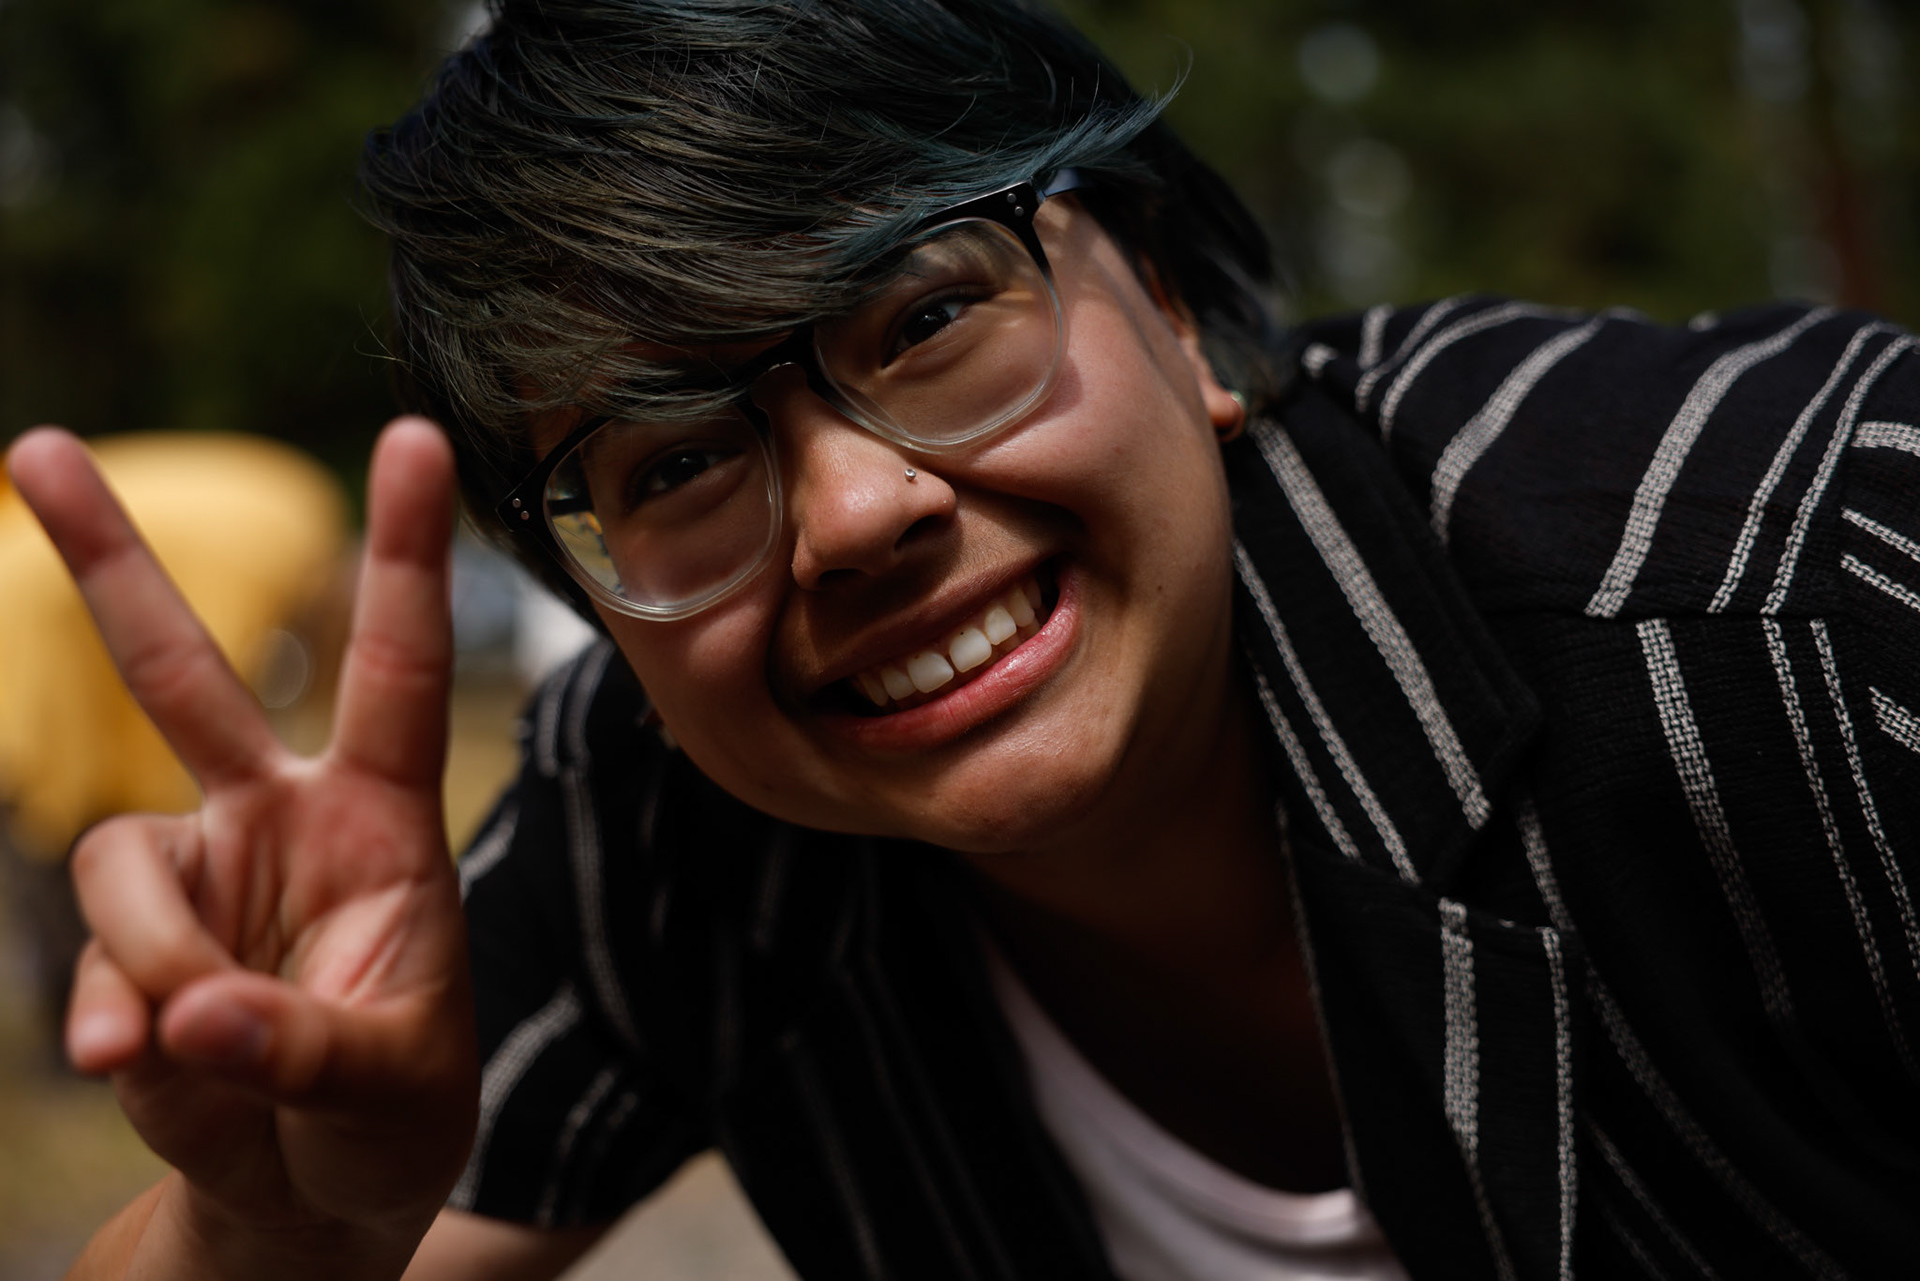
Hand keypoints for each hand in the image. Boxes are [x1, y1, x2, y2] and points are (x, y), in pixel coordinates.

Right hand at [6, 420, 474, 1272]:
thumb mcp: (391, 1088)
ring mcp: (194, 875)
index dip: (405, 554)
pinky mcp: (130, 946)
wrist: (317, 1190)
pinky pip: (98, 966)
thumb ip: (299, 1050)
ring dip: (160, 966)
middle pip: (183, 674)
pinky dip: (122, 1028)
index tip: (414, 435)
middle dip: (107, 563)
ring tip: (212, 1048)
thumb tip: (173, 1017)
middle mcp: (279, 817)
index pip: (398, 666)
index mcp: (384, 817)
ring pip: (123, 867)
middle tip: (33, 447)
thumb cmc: (392, 1116)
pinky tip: (166, 1070)